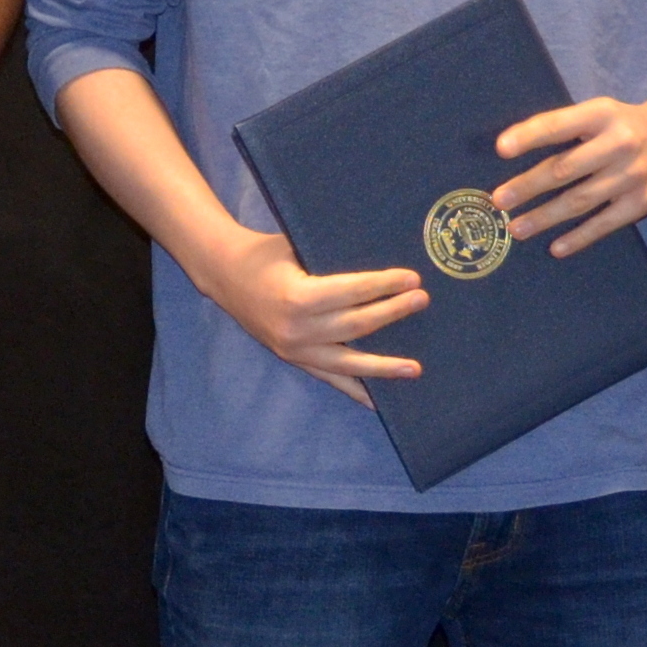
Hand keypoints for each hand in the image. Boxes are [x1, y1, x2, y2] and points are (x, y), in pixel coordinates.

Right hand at [192, 226, 427, 407]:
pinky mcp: (293, 359)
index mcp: (298, 297)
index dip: (384, 285)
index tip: (412, 278)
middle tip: (421, 301)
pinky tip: (378, 401)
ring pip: (348, 362)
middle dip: (392, 313)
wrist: (224, 274)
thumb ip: (330, 258)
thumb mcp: (296, 245)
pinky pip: (329, 378)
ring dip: (383, 366)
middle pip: (356, 325)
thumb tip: (377, 261)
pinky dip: (354, 391)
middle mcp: (297, 329)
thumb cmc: (265, 254)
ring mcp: (294, 350)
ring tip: (415, 369)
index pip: (352, 293)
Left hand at [488, 91, 646, 254]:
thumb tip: (509, 151)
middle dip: (529, 186)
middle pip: (566, 168)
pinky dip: (579, 237)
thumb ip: (562, 128)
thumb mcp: (596, 114)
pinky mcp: (642, 202)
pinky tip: (555, 247)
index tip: (501, 149)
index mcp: (602, 114)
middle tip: (499, 200)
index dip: (531, 136)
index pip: (560, 125)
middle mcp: (620, 143)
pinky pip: (604, 223)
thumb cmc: (620, 126)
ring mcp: (632, 175)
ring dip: (545, 216)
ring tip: (516, 228)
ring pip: (580, 200)